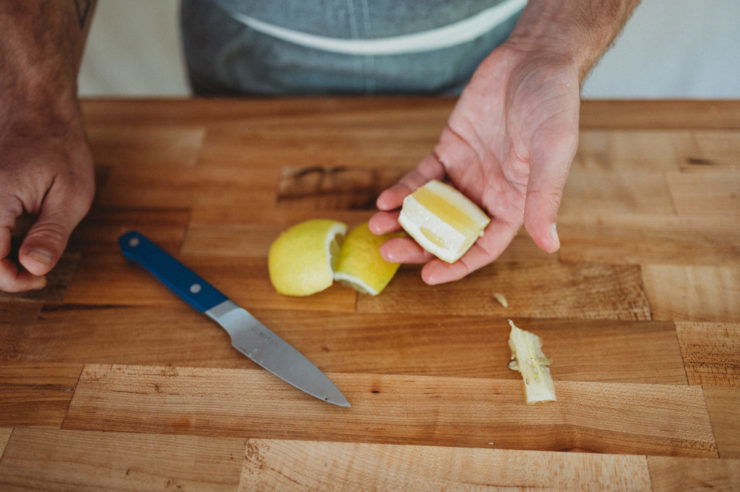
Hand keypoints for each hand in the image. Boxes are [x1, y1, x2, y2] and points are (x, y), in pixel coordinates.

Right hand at [0, 108, 93, 291]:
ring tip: (27, 253)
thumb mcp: (70, 195)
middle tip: (35, 269)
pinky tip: (15, 236)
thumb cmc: (58, 145)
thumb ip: (50, 236)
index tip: (40, 278)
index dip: (13, 280)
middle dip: (1, 271)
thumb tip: (34, 269)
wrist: (35, 107)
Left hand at [369, 43, 579, 284]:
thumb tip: (550, 245)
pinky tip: (384, 200)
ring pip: (430, 208)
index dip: (457, 265)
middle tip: (391, 252)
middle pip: (449, 232)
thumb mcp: (552, 153)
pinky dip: (403, 190)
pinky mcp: (449, 150)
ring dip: (405, 221)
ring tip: (378, 228)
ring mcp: (466, 173)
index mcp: (516, 204)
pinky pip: (422, 177)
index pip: (483, 247)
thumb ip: (544, 198)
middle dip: (419, 246)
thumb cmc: (553, 104)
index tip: (427, 277)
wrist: (533, 58)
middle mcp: (488, 194)